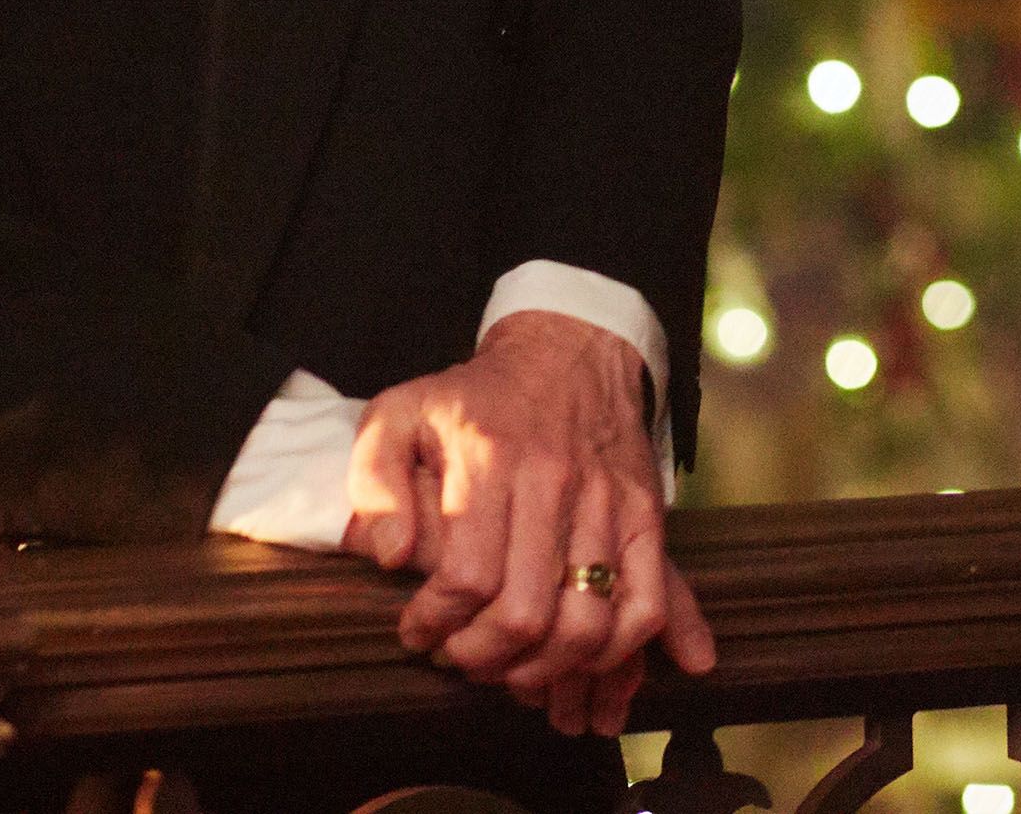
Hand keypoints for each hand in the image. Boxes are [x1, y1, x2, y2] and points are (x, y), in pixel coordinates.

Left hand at [339, 313, 715, 735]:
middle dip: (483, 656)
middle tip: (459, 657)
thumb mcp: (400, 413)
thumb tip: (389, 555)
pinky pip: (645, 603)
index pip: (467, 576)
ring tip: (511, 667)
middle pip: (526, 611)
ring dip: (543, 667)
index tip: (417, 632)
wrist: (568, 353)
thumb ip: (374, 481)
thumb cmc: (475, 397)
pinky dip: (616, 650)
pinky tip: (575, 657)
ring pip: (587, 621)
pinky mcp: (646, 514)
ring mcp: (607, 501)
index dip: (436, 623)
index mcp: (491, 458)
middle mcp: (554, 482)